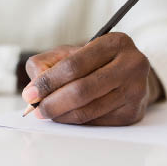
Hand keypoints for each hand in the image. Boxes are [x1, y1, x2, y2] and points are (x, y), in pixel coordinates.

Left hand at [22, 33, 162, 125]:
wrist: (130, 74)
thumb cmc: (96, 62)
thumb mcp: (71, 52)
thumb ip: (47, 64)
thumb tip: (32, 90)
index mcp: (114, 43)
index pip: (74, 65)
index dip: (48, 82)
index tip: (30, 95)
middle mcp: (131, 64)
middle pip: (82, 90)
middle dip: (53, 104)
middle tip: (37, 110)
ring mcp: (136, 90)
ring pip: (89, 110)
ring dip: (62, 116)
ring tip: (49, 113)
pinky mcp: (134, 112)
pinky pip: (97, 122)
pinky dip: (77, 122)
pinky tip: (68, 116)